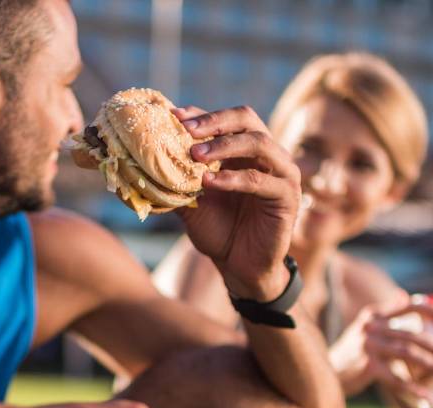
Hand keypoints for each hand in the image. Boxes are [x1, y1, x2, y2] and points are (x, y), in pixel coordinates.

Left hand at [173, 105, 301, 301]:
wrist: (239, 267)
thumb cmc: (219, 231)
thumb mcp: (193, 201)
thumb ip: (179, 178)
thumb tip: (145, 159)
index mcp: (247, 150)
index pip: (227, 119)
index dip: (202, 114)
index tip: (173, 116)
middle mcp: (269, 155)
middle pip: (247, 120)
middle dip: (215, 122)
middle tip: (186, 130)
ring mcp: (282, 174)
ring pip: (259, 143)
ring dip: (224, 145)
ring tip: (194, 156)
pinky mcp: (287, 197)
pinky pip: (260, 181)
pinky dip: (233, 179)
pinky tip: (209, 183)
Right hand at [361, 297, 432, 399]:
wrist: (327, 372)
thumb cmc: (352, 352)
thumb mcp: (366, 327)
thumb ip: (386, 315)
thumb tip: (404, 296)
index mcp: (375, 314)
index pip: (410, 305)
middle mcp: (372, 326)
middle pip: (413, 334)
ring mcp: (368, 345)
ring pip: (409, 353)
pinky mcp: (366, 366)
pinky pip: (395, 378)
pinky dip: (413, 388)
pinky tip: (428, 397)